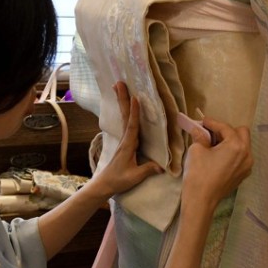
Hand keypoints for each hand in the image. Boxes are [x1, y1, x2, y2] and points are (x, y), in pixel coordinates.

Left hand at [91, 82, 162, 196]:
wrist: (104, 185)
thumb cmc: (119, 180)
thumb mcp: (135, 176)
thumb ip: (148, 169)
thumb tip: (162, 166)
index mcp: (128, 145)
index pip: (132, 126)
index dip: (135, 112)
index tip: (135, 98)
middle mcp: (125, 139)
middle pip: (125, 116)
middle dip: (123, 99)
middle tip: (119, 82)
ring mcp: (123, 140)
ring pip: (124, 117)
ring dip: (122, 102)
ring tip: (118, 87)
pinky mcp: (124, 142)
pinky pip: (126, 123)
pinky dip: (126, 112)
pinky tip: (126, 107)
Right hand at [180, 117, 252, 212]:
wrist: (201, 201)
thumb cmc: (198, 174)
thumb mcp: (197, 150)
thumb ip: (200, 136)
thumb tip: (199, 129)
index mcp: (237, 146)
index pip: (225, 128)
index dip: (212, 123)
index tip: (203, 121)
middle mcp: (247, 154)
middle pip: (242, 133)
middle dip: (227, 131)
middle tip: (211, 134)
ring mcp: (247, 166)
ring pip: (243, 145)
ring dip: (231, 141)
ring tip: (215, 145)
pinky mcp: (243, 175)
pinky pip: (241, 157)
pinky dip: (232, 153)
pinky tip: (219, 157)